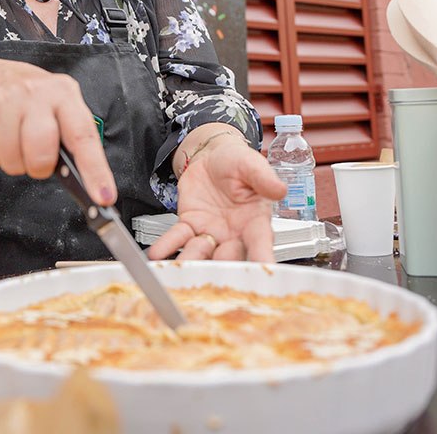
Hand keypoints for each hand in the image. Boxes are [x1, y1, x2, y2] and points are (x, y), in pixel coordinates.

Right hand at [0, 58, 117, 204]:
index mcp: (65, 95)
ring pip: (10, 157)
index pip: (83, 137)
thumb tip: (91, 184)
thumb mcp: (62, 109)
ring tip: (17, 145)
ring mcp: (4, 100)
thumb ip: (74, 140)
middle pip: (40, 151)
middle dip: (40, 167)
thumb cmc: (35, 102)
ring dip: (15, 163)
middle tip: (39, 160)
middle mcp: (36, 93)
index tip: (103, 197)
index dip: (94, 171)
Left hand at [146, 130, 286, 262]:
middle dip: (222, 269)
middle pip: (229, 257)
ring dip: (190, 261)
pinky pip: (177, 237)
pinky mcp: (189, 224)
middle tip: (216, 280)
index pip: (260, 242)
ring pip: (201, 252)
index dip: (262, 257)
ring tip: (182, 268)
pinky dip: (167, 245)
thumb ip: (263, 178)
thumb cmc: (237, 162)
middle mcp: (234, 233)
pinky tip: (157, 253)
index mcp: (255, 220)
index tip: (263, 271)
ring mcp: (210, 232)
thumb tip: (279, 189)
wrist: (212, 156)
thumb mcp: (252, 165)